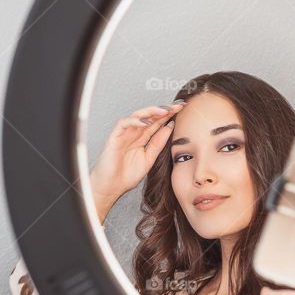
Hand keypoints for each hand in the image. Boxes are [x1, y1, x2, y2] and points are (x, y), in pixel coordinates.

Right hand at [89, 101, 184, 222]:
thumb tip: (170, 127)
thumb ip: (158, 143)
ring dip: (152, 111)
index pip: (157, 122)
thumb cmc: (126, 175)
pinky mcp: (114, 137)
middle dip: (164, 109)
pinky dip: (135, 121)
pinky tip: (146, 122)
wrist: (111, 188)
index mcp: (142, 138)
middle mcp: (134, 133)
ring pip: (138, 115)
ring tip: (165, 110)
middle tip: (178, 105)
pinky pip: (124, 124)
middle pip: (150, 116)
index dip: (170, 114)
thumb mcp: (149, 159)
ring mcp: (124, 134)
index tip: (183, 109)